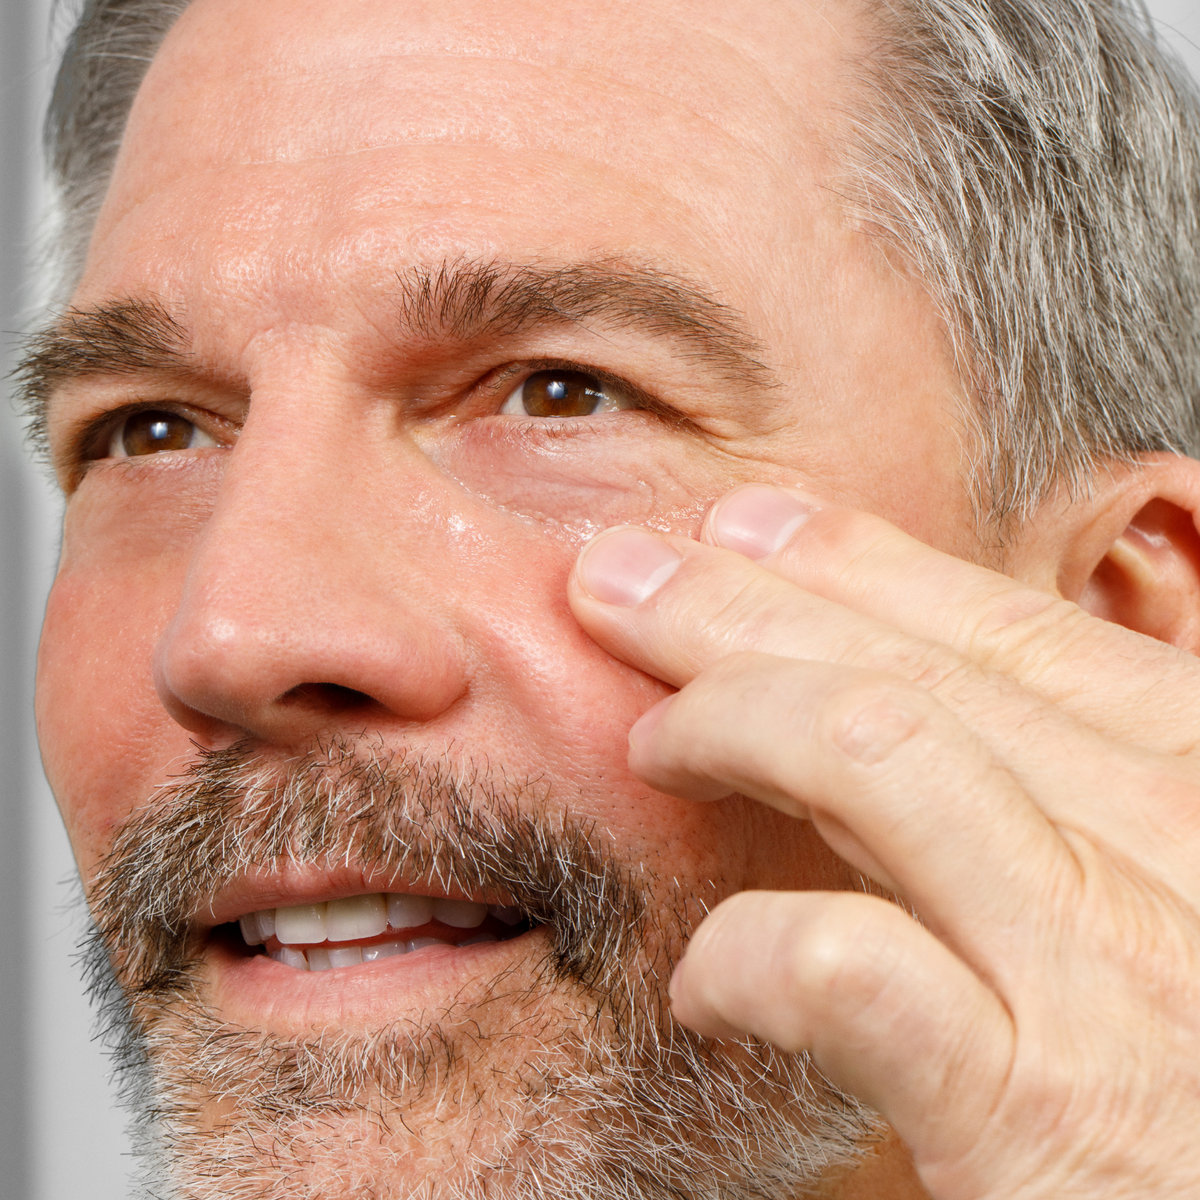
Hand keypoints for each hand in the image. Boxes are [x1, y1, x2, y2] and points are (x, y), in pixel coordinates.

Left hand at [567, 483, 1199, 1199]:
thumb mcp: (1172, 897)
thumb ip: (1068, 800)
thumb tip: (903, 701)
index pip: (1012, 632)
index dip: (862, 564)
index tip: (747, 528)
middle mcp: (1181, 840)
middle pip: (913, 668)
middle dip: (739, 604)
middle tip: (619, 574)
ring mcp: (1115, 967)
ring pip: (869, 751)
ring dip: (728, 722)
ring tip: (651, 742)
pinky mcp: (1044, 1110)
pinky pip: (842, 965)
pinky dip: (744, 950)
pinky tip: (701, 982)